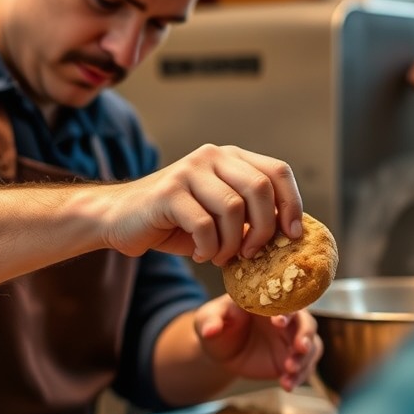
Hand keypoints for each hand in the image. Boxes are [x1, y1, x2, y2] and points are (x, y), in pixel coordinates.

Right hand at [98, 144, 302, 265]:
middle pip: (260, 188)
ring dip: (232, 244)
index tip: (293, 235)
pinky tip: (200, 255)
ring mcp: (189, 171)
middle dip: (264, 229)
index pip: (277, 171)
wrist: (120, 219)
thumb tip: (290, 237)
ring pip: (234, 208)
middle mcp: (212, 157)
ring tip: (220, 256)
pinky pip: (204, 225)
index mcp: (231, 158)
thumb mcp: (219, 216)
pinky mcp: (168, 192)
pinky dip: (208, 248)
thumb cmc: (175, 222)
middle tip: (253, 254)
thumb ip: (250, 217)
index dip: (292, 204)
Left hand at [193, 294, 322, 391]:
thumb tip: (210, 330)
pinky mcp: (291, 359)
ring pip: (311, 346)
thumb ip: (210, 320)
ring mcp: (291, 339)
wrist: (221, 349)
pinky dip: (299, 377)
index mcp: (268, 301)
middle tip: (299, 348)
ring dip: (305, 359)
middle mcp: (286, 318)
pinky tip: (287, 385)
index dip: (285, 311)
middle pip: (306, 322)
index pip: (283, 301)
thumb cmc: (217, 323)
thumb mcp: (208, 318)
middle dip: (305, 335)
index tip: (278, 322)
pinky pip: (304, 367)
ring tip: (289, 371)